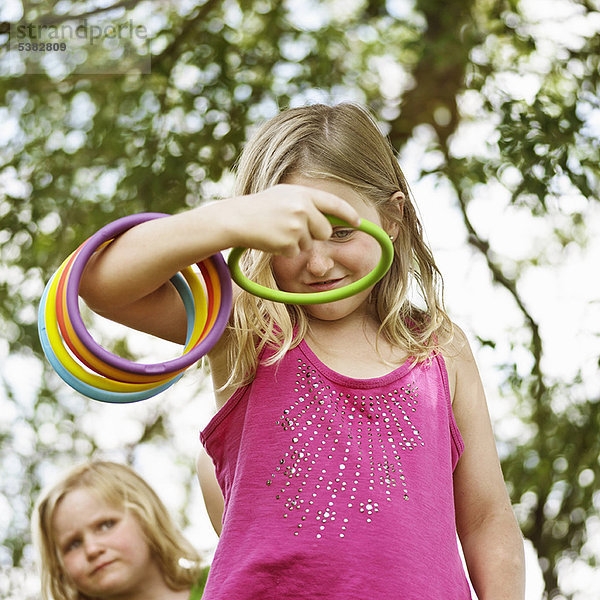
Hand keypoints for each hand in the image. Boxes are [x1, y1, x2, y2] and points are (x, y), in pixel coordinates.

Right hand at [227, 184, 360, 256]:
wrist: (237, 218)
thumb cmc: (261, 207)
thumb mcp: (285, 195)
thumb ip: (307, 202)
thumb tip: (331, 214)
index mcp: (303, 194)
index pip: (334, 204)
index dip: (348, 214)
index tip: (357, 222)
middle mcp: (303, 208)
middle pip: (325, 231)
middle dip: (315, 234)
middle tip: (295, 229)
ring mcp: (296, 226)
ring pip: (309, 244)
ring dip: (296, 242)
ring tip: (278, 231)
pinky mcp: (288, 242)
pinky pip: (296, 252)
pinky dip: (286, 250)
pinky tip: (272, 239)